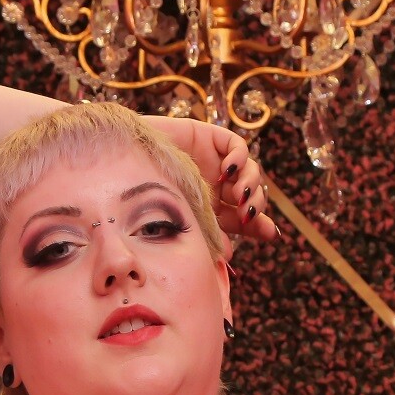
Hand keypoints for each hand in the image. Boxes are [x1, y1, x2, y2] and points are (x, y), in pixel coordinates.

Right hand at [140, 115, 279, 248]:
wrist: (124, 164)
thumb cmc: (146, 196)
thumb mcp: (181, 219)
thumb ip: (207, 235)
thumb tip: (231, 256)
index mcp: (211, 207)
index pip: (243, 217)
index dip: (260, 224)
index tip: (270, 234)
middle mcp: (216, 184)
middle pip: (251, 194)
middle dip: (255, 205)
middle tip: (246, 214)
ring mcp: (214, 161)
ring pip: (250, 171)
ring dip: (250, 184)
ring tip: (238, 195)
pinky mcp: (209, 138)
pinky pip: (237, 146)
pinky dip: (240, 158)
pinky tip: (228, 171)